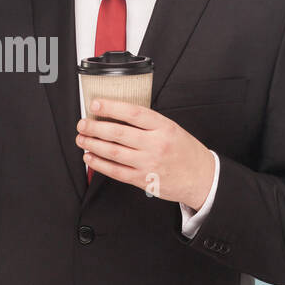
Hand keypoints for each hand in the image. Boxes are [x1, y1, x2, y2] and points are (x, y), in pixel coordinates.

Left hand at [75, 98, 213, 208]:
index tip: (95, 104)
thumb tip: (117, 115)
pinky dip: (99, 164)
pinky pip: (116, 171)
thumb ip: (148, 123)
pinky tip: (90, 157)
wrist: (202, 178)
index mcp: (163, 127)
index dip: (111, 107)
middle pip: (118, 133)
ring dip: (93, 145)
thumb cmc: (186, 152)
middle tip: (83, 123)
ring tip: (82, 139)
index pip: (133, 113)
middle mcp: (155, 144)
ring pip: (113, 152)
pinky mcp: (143, 180)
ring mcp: (148, 163)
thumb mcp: (172, 128)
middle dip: (95, 127)